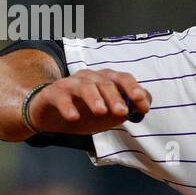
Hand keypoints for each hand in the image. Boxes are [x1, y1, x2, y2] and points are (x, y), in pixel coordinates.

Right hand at [28, 69, 151, 134]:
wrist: (52, 115)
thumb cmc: (84, 111)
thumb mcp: (109, 114)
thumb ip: (126, 110)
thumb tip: (142, 109)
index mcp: (105, 80)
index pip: (123, 78)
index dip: (134, 90)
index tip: (143, 107)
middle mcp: (90, 78)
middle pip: (105, 82)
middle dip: (115, 97)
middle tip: (122, 111)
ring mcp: (71, 84)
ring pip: (85, 86)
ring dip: (94, 98)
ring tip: (101, 111)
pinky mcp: (53, 93)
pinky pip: (61, 97)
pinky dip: (68, 106)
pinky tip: (73, 116)